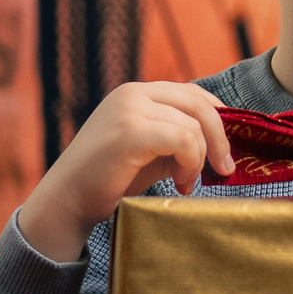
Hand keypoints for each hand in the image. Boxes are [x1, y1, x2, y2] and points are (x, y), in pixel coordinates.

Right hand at [17, 82, 233, 259]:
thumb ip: (178, 138)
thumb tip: (221, 143)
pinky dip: (191, 163)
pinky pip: (183, 140)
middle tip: (224, 169)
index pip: (192, 93)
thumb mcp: (150, 151)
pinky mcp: (131, 131)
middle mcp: (133, 93)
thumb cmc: (109, 180)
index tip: (225, 148)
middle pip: (198, 103)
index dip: (218, 119)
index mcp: (136, 93)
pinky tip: (180, 183)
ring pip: (193, 126)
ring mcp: (130, 109)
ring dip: (199, 159)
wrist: (68, 200)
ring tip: (186, 183)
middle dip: (219, 138)